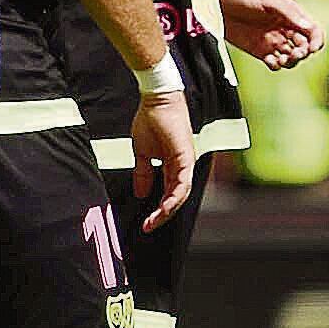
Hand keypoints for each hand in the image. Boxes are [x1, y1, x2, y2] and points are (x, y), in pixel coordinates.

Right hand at [130, 90, 194, 225]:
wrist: (155, 100)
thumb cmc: (150, 122)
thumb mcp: (142, 154)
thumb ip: (143, 174)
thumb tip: (141, 194)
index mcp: (174, 166)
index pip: (170, 194)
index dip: (159, 211)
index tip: (146, 223)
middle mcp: (183, 166)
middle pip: (177, 198)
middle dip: (162, 216)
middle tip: (148, 227)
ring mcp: (187, 161)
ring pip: (181, 194)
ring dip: (167, 210)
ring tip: (153, 222)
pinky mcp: (186, 156)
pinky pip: (183, 182)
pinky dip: (174, 197)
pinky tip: (163, 208)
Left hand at [219, 0, 319, 68]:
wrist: (216, 3)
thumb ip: (289, 12)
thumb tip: (309, 27)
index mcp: (291, 15)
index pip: (313, 31)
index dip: (317, 41)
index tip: (312, 48)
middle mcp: (285, 30)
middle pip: (305, 47)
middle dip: (303, 52)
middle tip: (295, 53)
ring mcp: (273, 41)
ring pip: (292, 58)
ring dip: (292, 61)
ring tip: (282, 59)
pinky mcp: (260, 51)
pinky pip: (274, 63)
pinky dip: (277, 65)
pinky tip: (271, 61)